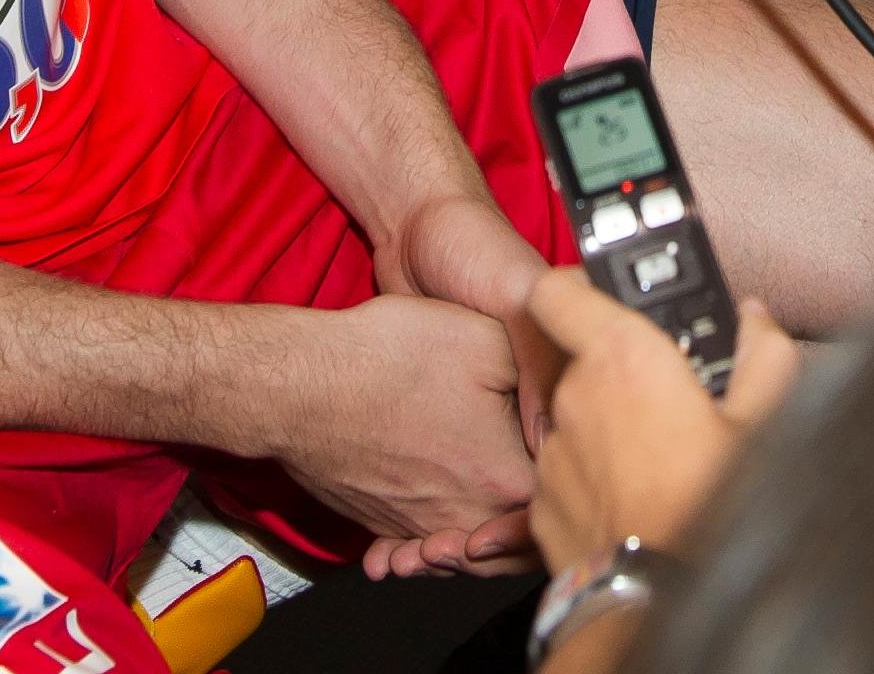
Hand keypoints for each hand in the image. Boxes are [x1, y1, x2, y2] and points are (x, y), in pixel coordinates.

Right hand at [368, 191, 562, 574]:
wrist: (300, 382)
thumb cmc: (387, 357)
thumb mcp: (483, 337)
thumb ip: (537, 369)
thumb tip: (568, 383)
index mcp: (504, 478)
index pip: (561, 497)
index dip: (572, 472)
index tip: (572, 451)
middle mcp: (463, 515)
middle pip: (514, 532)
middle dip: (526, 511)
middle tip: (535, 482)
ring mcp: (416, 521)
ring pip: (464, 537)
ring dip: (475, 524)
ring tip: (486, 486)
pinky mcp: (379, 518)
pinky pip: (414, 535)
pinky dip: (424, 530)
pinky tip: (426, 507)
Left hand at [525, 268, 800, 568]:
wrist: (658, 606)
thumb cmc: (708, 510)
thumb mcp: (760, 422)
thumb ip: (762, 354)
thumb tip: (756, 320)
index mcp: (622, 357)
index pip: (561, 289)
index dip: (576, 286)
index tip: (601, 294)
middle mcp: (574, 396)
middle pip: (582, 360)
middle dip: (619, 374)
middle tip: (667, 401)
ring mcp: (552, 453)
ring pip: (575, 420)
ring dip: (606, 429)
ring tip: (657, 460)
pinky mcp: (541, 505)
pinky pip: (566, 473)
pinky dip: (592, 479)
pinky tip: (634, 499)